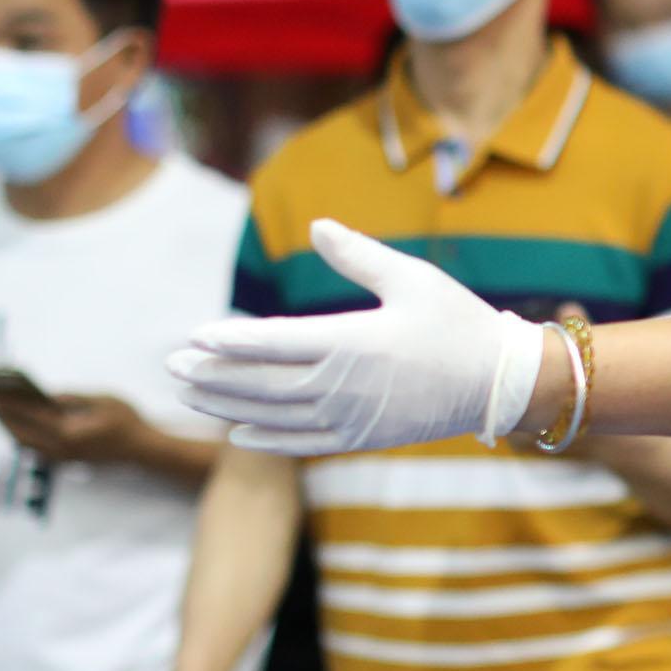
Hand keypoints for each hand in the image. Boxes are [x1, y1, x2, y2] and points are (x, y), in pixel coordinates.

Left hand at [0, 391, 150, 466]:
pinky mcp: (63, 460)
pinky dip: (20, 435)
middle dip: (0, 414)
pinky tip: (15, 424)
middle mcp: (59, 448)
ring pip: (23, 442)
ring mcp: (60, 457)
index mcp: (68, 431)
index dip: (7, 401)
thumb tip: (45, 395)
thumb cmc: (126, 421)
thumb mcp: (102, 399)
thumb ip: (72, 397)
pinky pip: (32, 448)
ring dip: (7, 426)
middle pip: (19, 431)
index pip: (28, 414)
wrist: (142, 450)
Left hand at [169, 221, 545, 456]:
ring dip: (227, 408)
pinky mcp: (363, 437)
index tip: (193, 337)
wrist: (500, 382)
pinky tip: (237, 436)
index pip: (274, 343)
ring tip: (190, 397)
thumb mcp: (412, 278)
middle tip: (170, 367)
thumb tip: (316, 226)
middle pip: (262, 384)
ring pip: (275, 416)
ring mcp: (352, 418)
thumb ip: (358, 256)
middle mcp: (344, 386)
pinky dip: (267, 441)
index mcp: (354, 342)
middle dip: (211, 376)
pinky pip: (303, 444)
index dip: (229, 341)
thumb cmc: (458, 322)